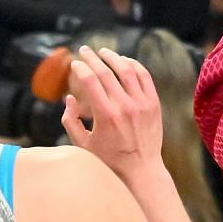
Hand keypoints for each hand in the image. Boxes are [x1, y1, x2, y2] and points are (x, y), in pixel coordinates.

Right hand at [60, 45, 162, 179]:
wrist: (141, 170)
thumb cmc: (110, 160)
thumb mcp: (83, 146)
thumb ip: (71, 121)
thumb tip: (69, 98)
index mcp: (106, 115)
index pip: (90, 81)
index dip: (80, 68)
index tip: (75, 64)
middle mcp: (124, 106)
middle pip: (106, 72)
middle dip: (92, 58)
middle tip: (84, 50)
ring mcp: (141, 104)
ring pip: (127, 70)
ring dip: (113, 57)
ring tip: (103, 52)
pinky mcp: (153, 104)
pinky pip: (144, 77)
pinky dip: (134, 65)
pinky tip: (125, 61)